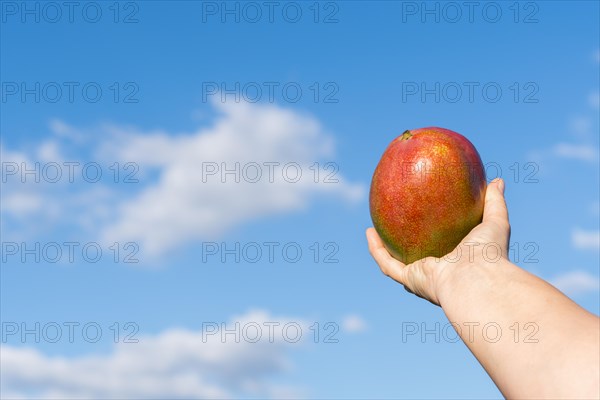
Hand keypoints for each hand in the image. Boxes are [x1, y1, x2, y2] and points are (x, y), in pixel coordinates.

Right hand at [366, 178, 510, 305]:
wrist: (478, 278)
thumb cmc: (490, 253)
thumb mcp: (495, 221)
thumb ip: (494, 202)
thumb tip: (497, 181)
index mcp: (456, 263)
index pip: (441, 249)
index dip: (430, 235)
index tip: (423, 218)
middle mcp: (436, 273)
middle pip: (414, 258)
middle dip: (402, 245)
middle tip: (394, 223)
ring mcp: (421, 278)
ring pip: (395, 263)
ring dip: (382, 249)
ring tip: (373, 229)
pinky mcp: (410, 279)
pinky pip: (387, 264)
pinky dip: (376, 250)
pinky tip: (369, 232)